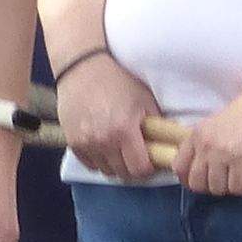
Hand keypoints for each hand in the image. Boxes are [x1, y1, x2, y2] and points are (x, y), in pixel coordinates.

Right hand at [57, 54, 165, 182]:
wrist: (83, 67)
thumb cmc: (117, 79)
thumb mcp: (144, 98)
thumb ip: (156, 124)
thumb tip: (169, 143)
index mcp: (124, 130)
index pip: (139, 169)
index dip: (148, 167)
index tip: (151, 159)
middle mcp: (103, 140)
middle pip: (122, 174)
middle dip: (133, 167)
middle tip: (136, 154)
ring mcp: (85, 143)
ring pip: (105, 171)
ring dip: (115, 164)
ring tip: (119, 148)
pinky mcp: (72, 142)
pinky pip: (89, 164)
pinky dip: (98, 160)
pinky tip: (104, 145)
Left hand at [175, 89, 241, 197]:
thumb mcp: (217, 123)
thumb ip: (206, 142)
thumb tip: (202, 166)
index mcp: (197, 134)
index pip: (179, 166)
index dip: (188, 179)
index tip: (201, 181)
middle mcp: (206, 146)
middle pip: (196, 182)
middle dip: (210, 187)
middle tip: (224, 182)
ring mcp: (223, 155)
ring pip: (217, 188)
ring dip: (229, 187)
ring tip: (240, 178)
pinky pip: (237, 187)